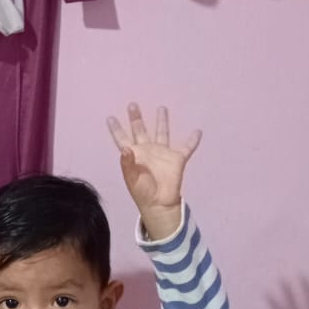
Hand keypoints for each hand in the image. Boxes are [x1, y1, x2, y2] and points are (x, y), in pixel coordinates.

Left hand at [107, 103, 200, 235]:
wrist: (160, 204)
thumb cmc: (143, 193)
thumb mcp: (132, 179)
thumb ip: (127, 164)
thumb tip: (125, 148)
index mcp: (134, 155)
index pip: (122, 139)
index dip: (116, 129)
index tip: (110, 118)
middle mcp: (147, 150)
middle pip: (140, 130)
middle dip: (136, 118)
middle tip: (132, 105)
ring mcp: (162, 154)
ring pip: (162, 133)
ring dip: (162, 121)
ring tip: (162, 107)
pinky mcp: (177, 159)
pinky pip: (186, 148)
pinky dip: (192, 141)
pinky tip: (198, 132)